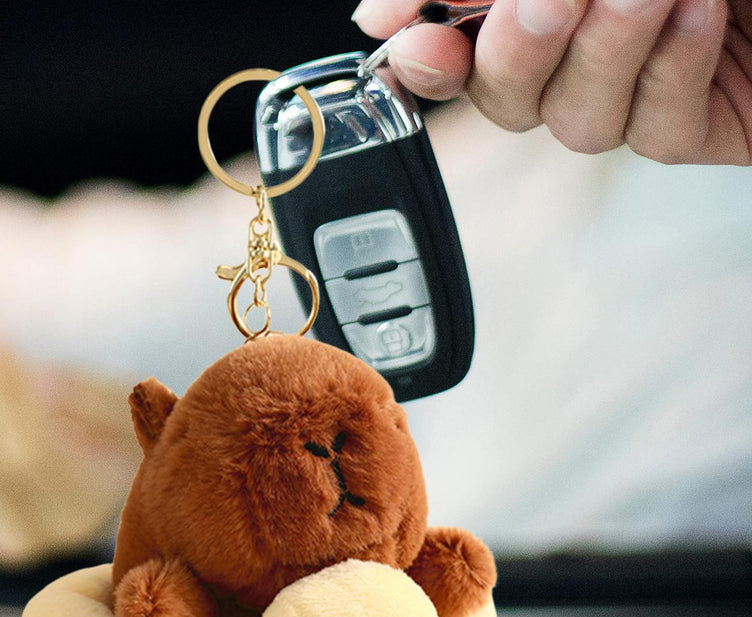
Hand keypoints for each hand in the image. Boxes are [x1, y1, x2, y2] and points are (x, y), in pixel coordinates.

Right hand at [353, 0, 751, 163]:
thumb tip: (386, 10)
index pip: (463, 42)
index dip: (426, 50)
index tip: (408, 31)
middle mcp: (593, 40)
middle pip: (504, 95)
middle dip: (515, 48)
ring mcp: (647, 88)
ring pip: (569, 123)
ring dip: (597, 54)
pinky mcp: (702, 128)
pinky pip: (650, 131)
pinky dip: (667, 73)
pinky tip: (703, 14)